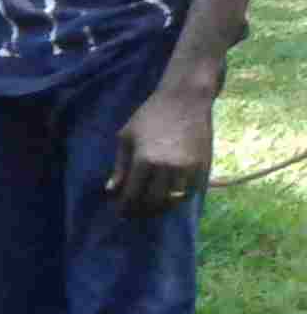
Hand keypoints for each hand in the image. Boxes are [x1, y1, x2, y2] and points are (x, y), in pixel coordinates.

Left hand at [107, 85, 212, 217]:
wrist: (185, 100)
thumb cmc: (150, 115)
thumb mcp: (126, 137)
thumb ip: (120, 166)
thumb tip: (111, 190)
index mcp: (144, 160)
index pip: (132, 194)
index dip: (125, 207)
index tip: (120, 212)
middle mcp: (167, 167)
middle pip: (153, 202)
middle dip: (141, 211)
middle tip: (134, 213)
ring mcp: (188, 168)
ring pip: (174, 201)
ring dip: (160, 208)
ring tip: (150, 208)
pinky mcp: (203, 166)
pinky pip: (190, 192)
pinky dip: (178, 200)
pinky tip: (168, 198)